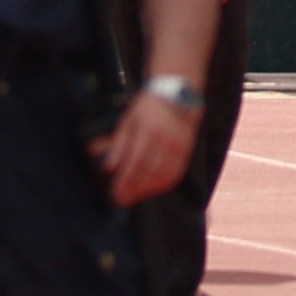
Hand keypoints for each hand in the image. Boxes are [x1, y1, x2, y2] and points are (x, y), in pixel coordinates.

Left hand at [93, 86, 196, 204]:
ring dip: (148, 190)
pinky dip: (163, 185)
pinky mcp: (186, 150)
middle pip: (149, 171)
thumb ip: (118, 145)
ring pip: (163, 175)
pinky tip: (152, 189)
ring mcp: (178, 146)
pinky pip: (175, 173)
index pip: (135, 162)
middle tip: (122, 200)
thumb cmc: (146, 109)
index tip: (115, 194)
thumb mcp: (127, 122)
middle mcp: (165, 139)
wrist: (177, 95)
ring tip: (134, 197)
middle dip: (134, 189)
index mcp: (148, 129)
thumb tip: (108, 169)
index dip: (125, 181)